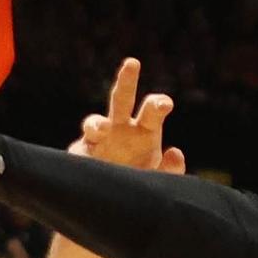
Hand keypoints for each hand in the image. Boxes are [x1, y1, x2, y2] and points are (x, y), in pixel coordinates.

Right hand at [74, 57, 185, 172]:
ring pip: (95, 123)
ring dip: (97, 124)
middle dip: (126, 81)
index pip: (152, 112)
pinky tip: (92, 156)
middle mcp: (121, 128)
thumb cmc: (139, 181)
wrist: (112, 195)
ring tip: (102, 129)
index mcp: (144, 131)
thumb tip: (176, 150)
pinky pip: (83, 150)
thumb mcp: (159, 176)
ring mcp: (99, 139)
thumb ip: (171, 168)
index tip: (165, 103)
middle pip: (122, 98)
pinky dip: (87, 153)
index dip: (158, 105)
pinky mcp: (82, 153)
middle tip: (132, 63)